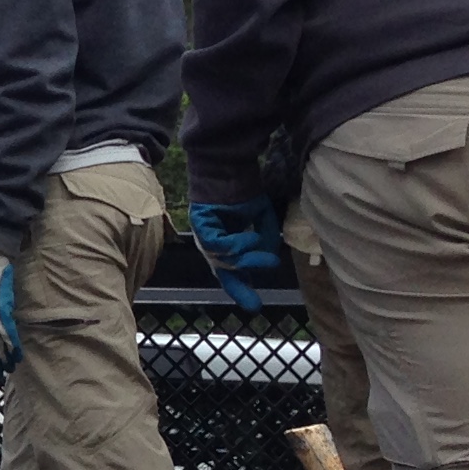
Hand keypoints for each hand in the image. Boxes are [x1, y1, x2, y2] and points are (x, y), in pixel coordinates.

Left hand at [190, 198, 287, 312]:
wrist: (230, 163)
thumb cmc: (244, 188)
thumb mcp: (263, 216)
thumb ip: (266, 238)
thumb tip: (269, 259)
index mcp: (226, 241)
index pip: (231, 270)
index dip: (241, 288)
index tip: (254, 306)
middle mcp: (212, 241)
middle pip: (223, 271)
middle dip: (239, 287)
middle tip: (255, 303)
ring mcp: (204, 233)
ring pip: (221, 260)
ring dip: (246, 261)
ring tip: (267, 256)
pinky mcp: (199, 223)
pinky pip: (216, 244)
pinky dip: (236, 245)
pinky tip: (250, 239)